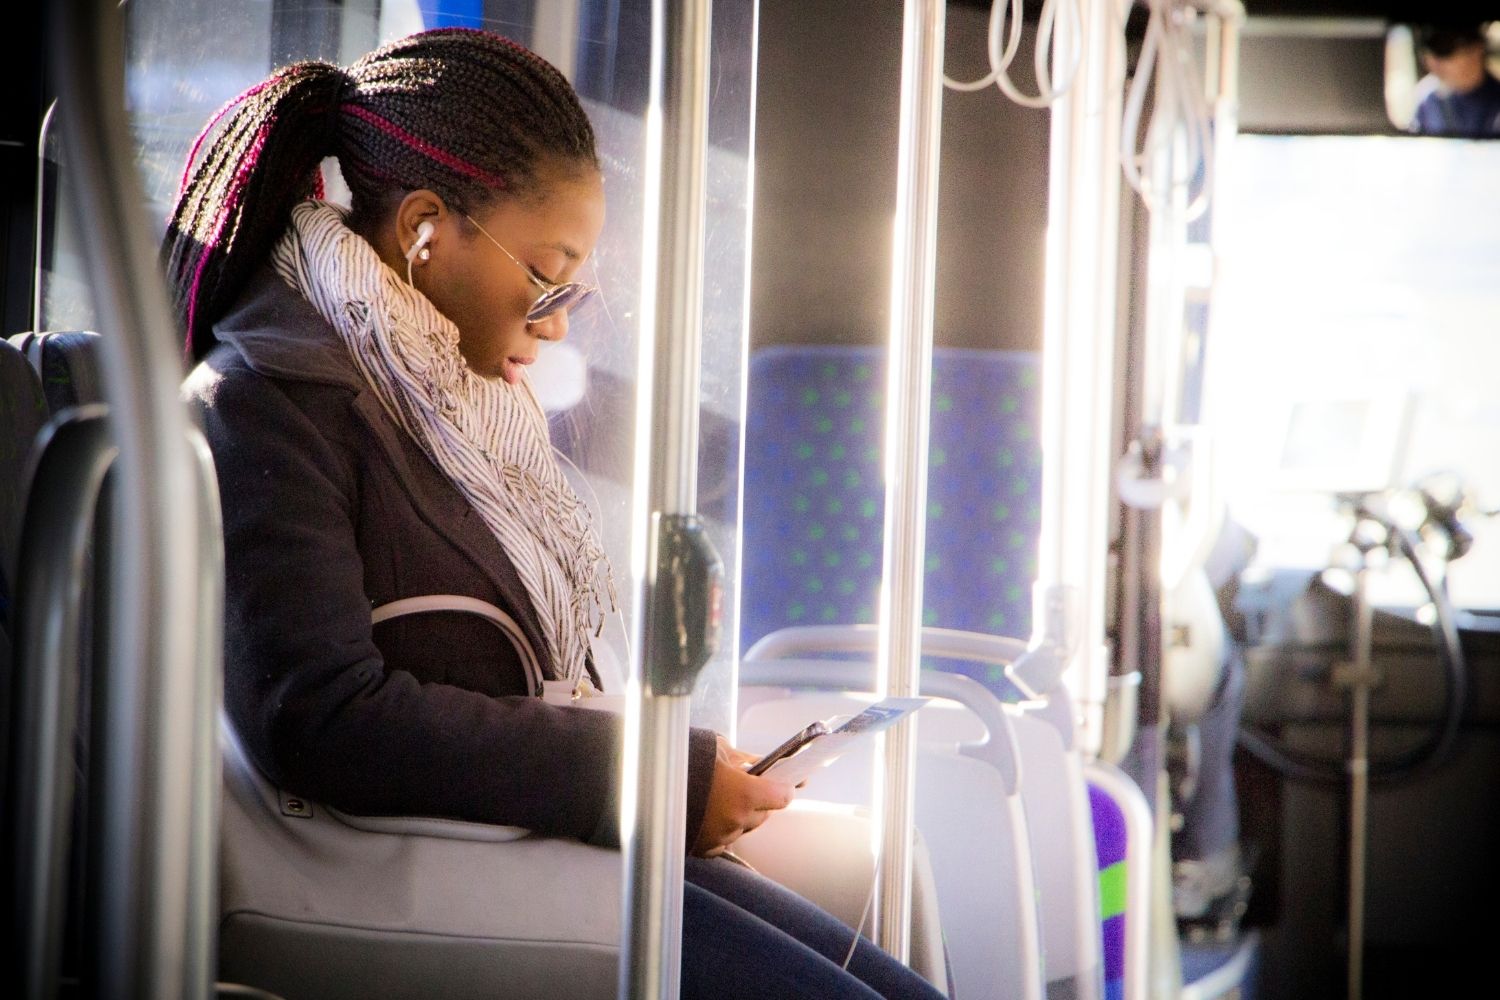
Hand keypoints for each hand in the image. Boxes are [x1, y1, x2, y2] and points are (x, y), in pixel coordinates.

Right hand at [691, 736, 794, 856]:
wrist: (647, 784)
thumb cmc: (683, 762)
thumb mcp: (717, 750)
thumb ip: (744, 760)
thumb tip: (760, 762)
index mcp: (746, 794)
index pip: (782, 797)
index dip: (783, 788)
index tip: (783, 784)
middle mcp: (738, 820)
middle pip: (763, 814)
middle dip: (757, 802)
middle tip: (740, 787)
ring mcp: (722, 837)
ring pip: (742, 827)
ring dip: (737, 816)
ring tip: (716, 799)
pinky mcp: (706, 849)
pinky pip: (723, 841)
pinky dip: (719, 830)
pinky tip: (706, 815)